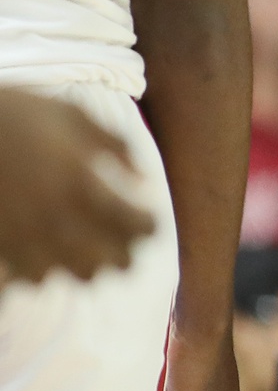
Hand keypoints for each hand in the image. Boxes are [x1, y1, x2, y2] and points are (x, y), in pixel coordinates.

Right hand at [0, 87, 152, 282]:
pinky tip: (51, 253)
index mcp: (79, 180)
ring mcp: (25, 234)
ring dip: (91, 264)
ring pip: (74, 273)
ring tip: (92, 250)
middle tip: (126, 244)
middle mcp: (55, 215)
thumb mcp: (70, 114)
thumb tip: (144, 179)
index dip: (147, 227)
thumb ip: (114, 144)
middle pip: (108, 258)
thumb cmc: (15, 113)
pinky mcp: (0, 245)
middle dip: (124, 253)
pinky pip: (34, 277)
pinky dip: (50, 270)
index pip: (131, 222)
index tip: (150, 223)